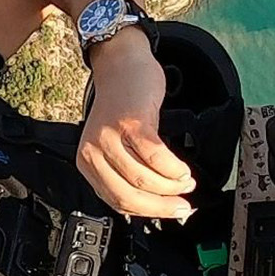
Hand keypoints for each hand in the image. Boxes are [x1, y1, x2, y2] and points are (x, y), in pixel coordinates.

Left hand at [79, 30, 196, 219]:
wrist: (120, 63)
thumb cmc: (121, 103)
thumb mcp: (115, 143)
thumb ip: (127, 171)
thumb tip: (159, 201)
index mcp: (87, 162)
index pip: (116, 201)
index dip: (148, 212)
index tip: (171, 212)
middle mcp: (94, 151)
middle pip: (128, 195)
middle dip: (160, 206)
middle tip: (182, 205)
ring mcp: (111, 136)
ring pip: (143, 178)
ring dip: (171, 186)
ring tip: (186, 182)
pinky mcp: (131, 122)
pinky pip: (155, 156)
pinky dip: (173, 168)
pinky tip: (183, 169)